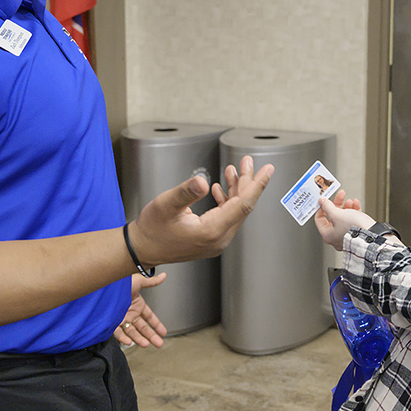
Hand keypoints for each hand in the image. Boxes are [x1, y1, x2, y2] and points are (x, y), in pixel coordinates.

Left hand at [114, 272, 167, 347]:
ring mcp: (121, 318)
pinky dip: (123, 338)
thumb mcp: (138, 281)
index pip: (149, 317)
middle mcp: (130, 313)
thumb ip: (151, 282)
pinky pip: (118, 332)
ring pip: (132, 332)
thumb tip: (163, 276)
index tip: (163, 333)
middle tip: (159, 343)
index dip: (157, 325)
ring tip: (146, 344)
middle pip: (142, 328)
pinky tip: (130, 342)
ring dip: (139, 339)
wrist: (105, 285)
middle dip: (151, 336)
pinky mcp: (112, 322)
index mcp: (137, 304)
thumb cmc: (120, 282)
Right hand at [130, 156, 274, 265]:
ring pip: (235, 211)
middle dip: (247, 182)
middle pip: (242, 207)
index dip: (257, 185)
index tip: (268, 170)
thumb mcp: (165, 205)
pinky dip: (227, 200)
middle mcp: (218, 239)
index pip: (243, 205)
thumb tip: (201, 181)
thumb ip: (186, 192)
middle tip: (247, 161)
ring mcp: (216, 241)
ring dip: (236, 189)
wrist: (142, 248)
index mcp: (211, 231)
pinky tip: (220, 188)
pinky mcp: (211, 239)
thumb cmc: (152, 229)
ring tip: (234, 169)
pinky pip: (226, 217)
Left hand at [315, 189, 374, 250]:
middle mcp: (336, 237)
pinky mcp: (356, 233)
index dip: (321, 208)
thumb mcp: (336, 214)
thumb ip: (327, 207)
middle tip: (340, 195)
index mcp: (328, 235)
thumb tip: (322, 202)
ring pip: (343, 217)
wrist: (372, 234)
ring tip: (350, 201)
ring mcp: (346, 235)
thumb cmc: (353, 228)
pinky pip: (352, 220)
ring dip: (346, 206)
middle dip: (337, 204)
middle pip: (332, 217)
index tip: (325, 200)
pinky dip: (354, 211)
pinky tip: (356, 204)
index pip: (319, 220)